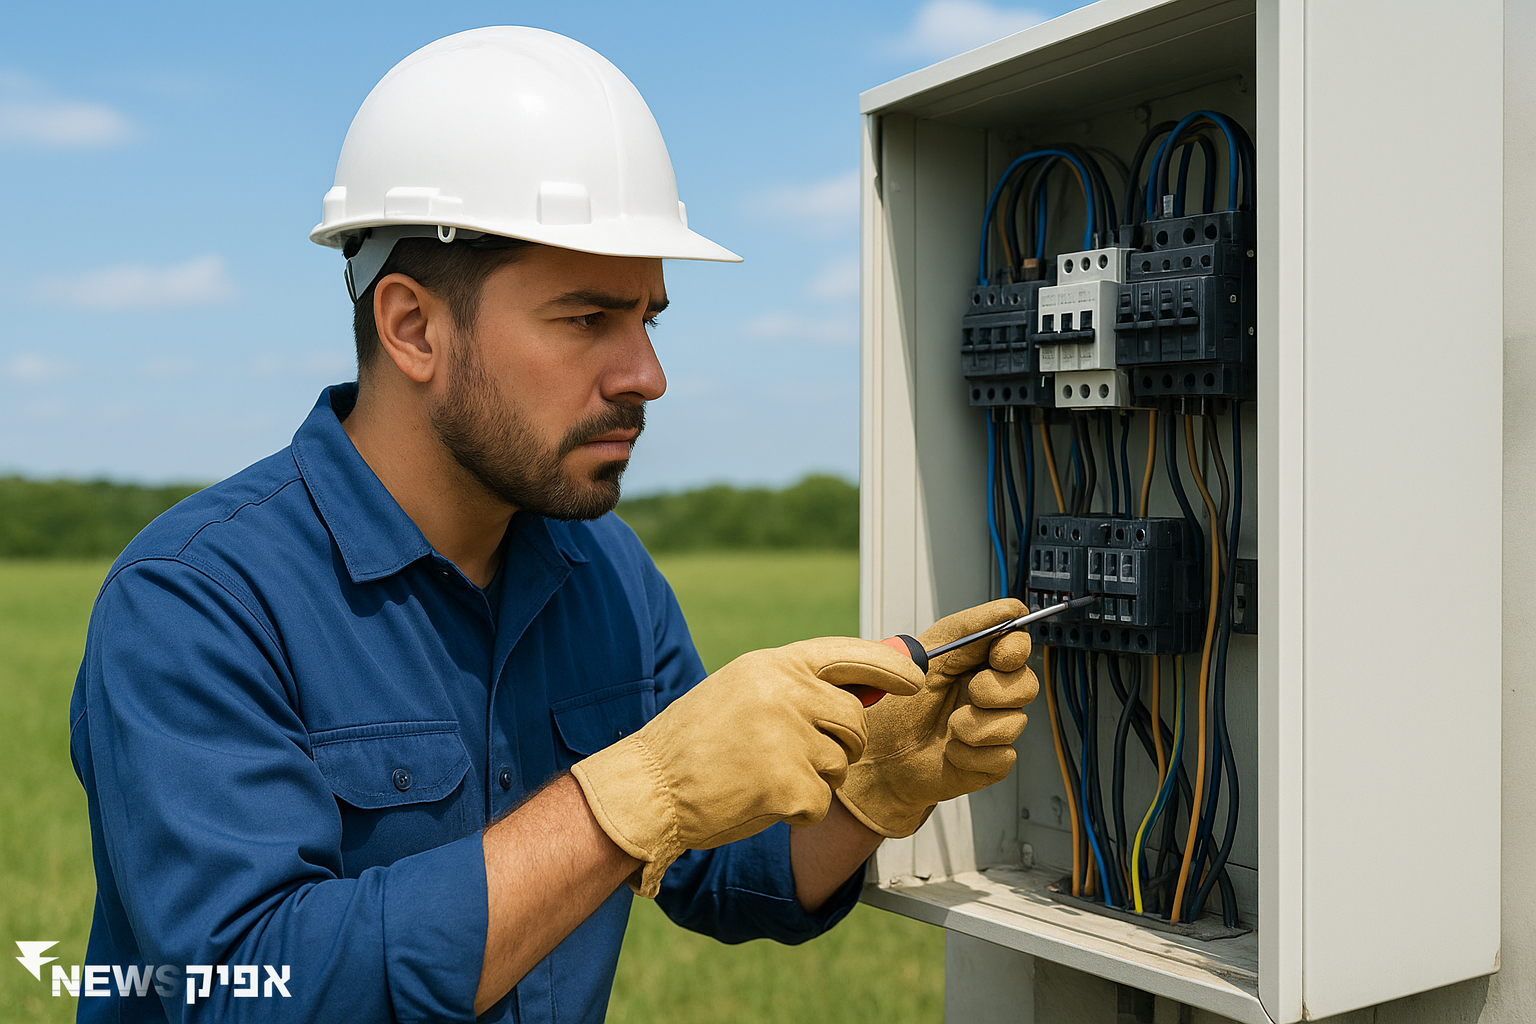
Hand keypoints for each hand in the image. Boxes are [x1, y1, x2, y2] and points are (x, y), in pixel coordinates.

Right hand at [571, 637, 923, 896]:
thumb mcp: (744, 691)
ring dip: (812, 779)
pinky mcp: (787, 785)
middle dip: (843, 745)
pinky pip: (821, 803)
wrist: (648, 786)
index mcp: (773, 665)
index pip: (851, 655)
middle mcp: (785, 693)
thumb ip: (800, 686)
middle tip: (803, 756)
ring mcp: (788, 738)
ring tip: (761, 774)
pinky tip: (758, 800)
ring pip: (839, 765)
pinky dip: (797, 811)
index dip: (890, 667)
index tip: (914, 678)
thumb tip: (868, 689)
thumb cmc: (694, 741)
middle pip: (855, 722)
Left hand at [835, 599, 1037, 837]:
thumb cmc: (892, 709)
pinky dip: (970, 754)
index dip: (1015, 648)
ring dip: (975, 725)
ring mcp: (991, 728)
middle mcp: (987, 694)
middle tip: (969, 693)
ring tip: (949, 727)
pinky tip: (950, 751)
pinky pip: (1001, 756)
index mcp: (973, 663)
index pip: (1016, 645)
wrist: (877, 758)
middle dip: (996, 690)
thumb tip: (1008, 608)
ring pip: (1015, 721)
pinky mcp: (990, 762)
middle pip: (1027, 683)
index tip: (1000, 656)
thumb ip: (965, 629)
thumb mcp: (922, 657)